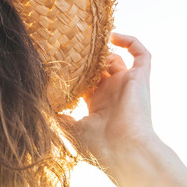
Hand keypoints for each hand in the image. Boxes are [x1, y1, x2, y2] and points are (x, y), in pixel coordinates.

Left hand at [66, 33, 158, 181]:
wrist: (125, 151)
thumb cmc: (99, 147)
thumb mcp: (71, 131)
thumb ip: (59, 117)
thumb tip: (45, 108)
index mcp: (98, 105)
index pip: (86, 81)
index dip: (75, 71)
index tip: (59, 61)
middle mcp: (113, 93)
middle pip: (100, 68)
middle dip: (87, 58)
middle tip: (70, 46)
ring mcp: (127, 85)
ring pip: (117, 58)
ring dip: (103, 49)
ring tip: (87, 41)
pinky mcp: (140, 79)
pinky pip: (142, 54)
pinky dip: (130, 41)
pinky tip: (112, 35)